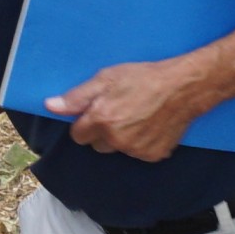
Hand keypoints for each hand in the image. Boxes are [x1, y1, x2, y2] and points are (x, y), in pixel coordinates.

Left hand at [44, 59, 203, 161]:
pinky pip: (138, 153)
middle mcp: (117, 139)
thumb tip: (50, 106)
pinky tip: (150, 125)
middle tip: (119, 111)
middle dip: (103, 132)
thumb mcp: (106, 79)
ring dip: (122, 138)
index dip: (85, 123)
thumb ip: (76, 97)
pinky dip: (141, 143)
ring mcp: (136, 150)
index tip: (96, 112)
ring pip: (118, 150)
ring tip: (137, 116)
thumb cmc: (144, 78)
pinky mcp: (153, 155)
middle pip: (97, 145)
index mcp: (102, 120)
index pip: (78, 135)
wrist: (183, 87)